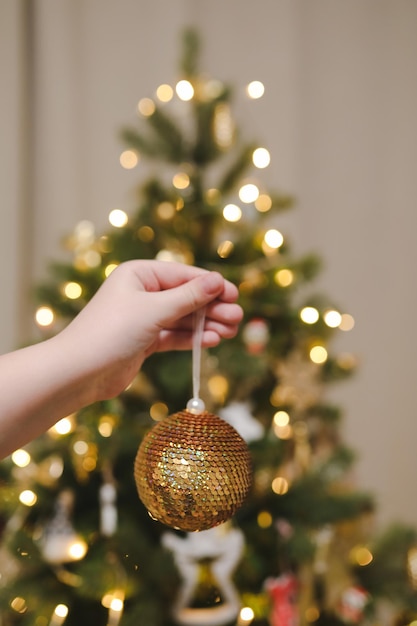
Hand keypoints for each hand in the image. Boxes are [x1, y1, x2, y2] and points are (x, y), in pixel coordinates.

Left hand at [60, 260, 242, 400]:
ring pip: (182, 318)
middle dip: (212, 307)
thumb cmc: (112, 332)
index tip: (235, 294)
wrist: (80, 372)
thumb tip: (217, 280)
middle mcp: (141, 293)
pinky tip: (212, 340)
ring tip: (231, 331)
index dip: (211, 285)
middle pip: (186, 297)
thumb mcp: (154, 310)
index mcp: (139, 274)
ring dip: (206, 324)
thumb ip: (188, 296)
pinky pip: (174, 335)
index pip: (183, 275)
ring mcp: (143, 318)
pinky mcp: (144, 341)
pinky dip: (192, 338)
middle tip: (237, 318)